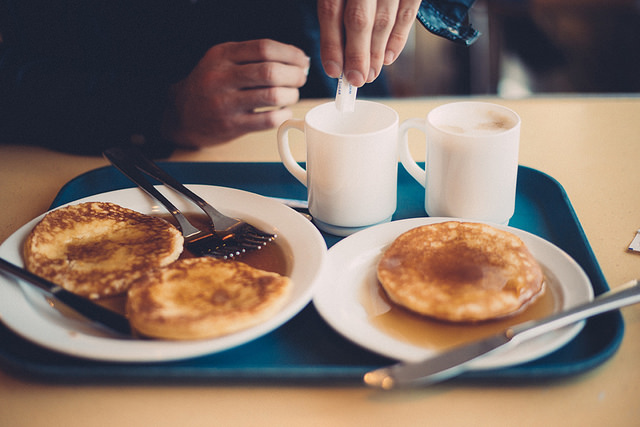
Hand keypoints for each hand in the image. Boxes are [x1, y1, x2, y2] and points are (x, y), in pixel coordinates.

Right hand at [162, 39, 309, 148]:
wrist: (182, 115)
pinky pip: (267, 120)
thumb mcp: (223, 61)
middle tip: (300, 79)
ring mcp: (225, 103)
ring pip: (272, 96)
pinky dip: (283, 115)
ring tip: (292, 95)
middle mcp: (221, 77)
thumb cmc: (211, 86)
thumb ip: (254, 57)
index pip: (264, 48)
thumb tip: (298, 60)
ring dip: (291, 95)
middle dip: (294, 75)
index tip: (302, 60)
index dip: (290, 53)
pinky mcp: (231, 126)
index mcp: (222, 55)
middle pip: (270, 71)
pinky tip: (284, 112)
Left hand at [317, 0, 420, 86]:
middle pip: (358, 20)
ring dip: (377, 53)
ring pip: (384, 21)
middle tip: (356, 80)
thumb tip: (334, 51)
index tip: (333, 70)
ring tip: (371, 74)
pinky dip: (398, 39)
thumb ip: (334, 6)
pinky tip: (389, 58)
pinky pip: (407, 15)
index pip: (330, 11)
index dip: (331, 44)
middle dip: (357, 55)